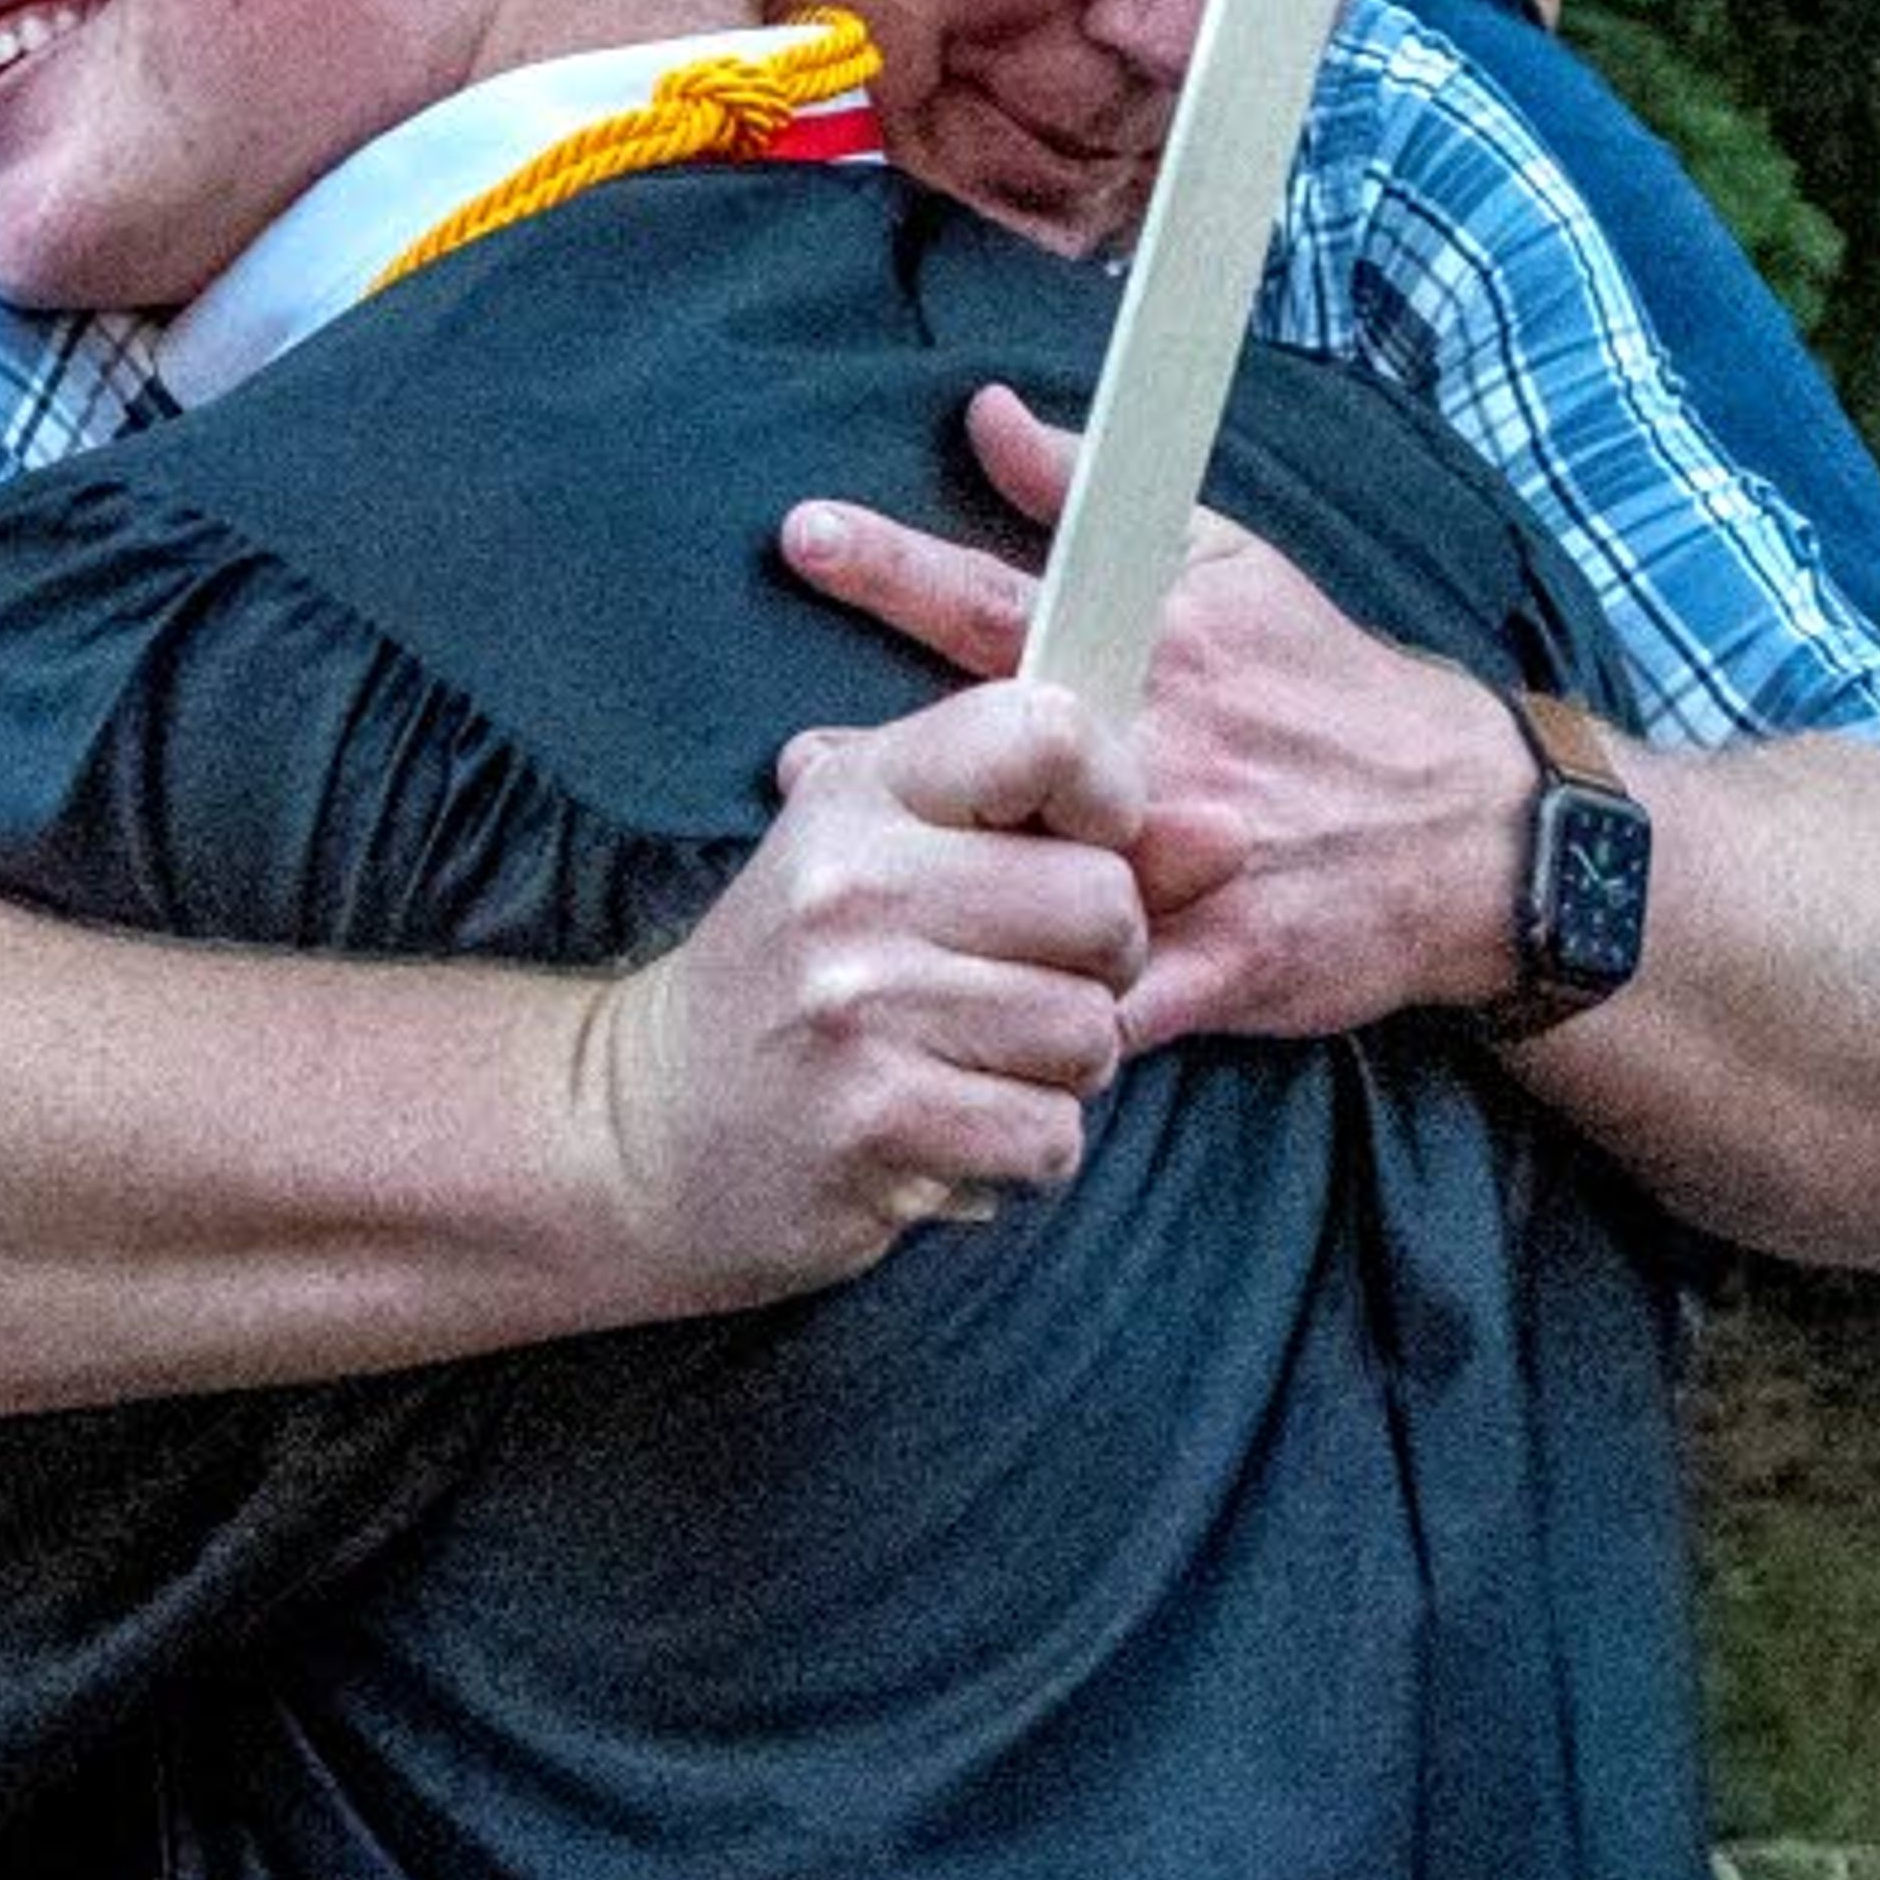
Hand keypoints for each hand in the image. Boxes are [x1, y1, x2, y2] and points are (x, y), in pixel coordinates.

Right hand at [571, 679, 1151, 1305]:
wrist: (646, 1125)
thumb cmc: (803, 981)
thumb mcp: (906, 867)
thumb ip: (1072, 840)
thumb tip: (1232, 832)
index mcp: (865, 789)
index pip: (1047, 730)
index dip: (1111, 793)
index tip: (1090, 844)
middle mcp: (857, 880)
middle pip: (1102, 903)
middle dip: (1098, 966)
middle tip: (1021, 986)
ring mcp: (859, 1002)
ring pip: (1089, 1032)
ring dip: (1059, 1070)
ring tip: (973, 1061)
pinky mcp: (873, 1119)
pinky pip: (1050, 1135)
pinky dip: (1024, 1149)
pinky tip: (951, 1128)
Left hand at [784, 386, 1531, 1047]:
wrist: (1467, 833)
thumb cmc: (1329, 684)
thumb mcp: (1232, 561)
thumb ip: (1093, 492)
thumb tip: (986, 414)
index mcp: (1156, 652)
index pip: (1002, 598)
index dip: (895, 564)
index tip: (803, 535)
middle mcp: (1162, 757)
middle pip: (992, 762)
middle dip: (877, 764)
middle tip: (793, 771)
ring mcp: (1185, 872)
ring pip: (1030, 899)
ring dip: (933, 903)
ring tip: (849, 903)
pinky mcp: (1213, 972)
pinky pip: (1095, 1012)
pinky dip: (1026, 1022)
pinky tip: (949, 1029)